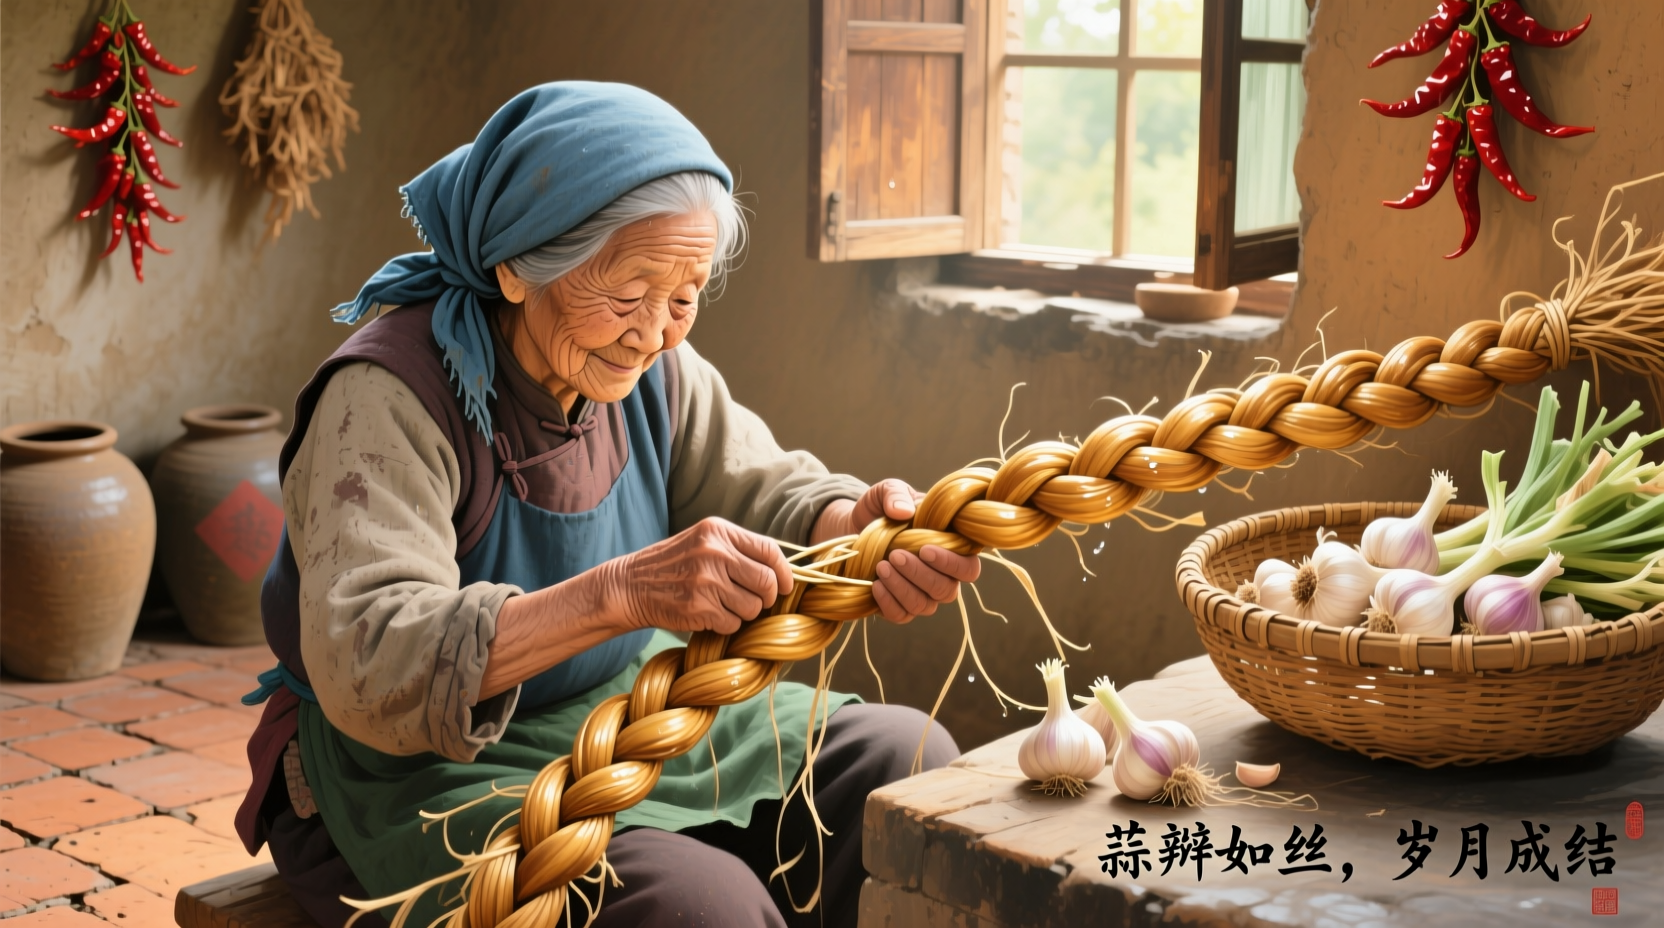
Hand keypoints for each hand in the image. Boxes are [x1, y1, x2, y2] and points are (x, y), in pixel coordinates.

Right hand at [605, 517, 794, 634]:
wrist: (631, 585)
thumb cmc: (674, 565)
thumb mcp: (704, 542)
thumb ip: (738, 550)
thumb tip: (781, 572)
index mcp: (719, 531)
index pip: (769, 550)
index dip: (784, 572)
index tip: (785, 585)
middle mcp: (714, 553)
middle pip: (766, 581)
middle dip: (768, 597)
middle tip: (758, 601)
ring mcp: (706, 581)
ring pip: (753, 606)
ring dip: (746, 613)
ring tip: (726, 605)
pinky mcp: (698, 608)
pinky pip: (733, 623)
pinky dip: (727, 624)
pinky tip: (710, 614)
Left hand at [812, 479, 982, 623]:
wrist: (853, 527)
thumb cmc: (880, 509)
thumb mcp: (886, 492)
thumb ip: (895, 494)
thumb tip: (904, 511)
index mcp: (951, 549)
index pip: (968, 568)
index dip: (952, 563)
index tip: (925, 549)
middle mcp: (942, 576)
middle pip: (947, 591)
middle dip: (920, 574)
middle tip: (895, 555)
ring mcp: (922, 594)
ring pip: (924, 605)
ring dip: (902, 588)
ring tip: (881, 566)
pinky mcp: (899, 606)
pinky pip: (902, 615)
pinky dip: (889, 602)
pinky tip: (875, 584)